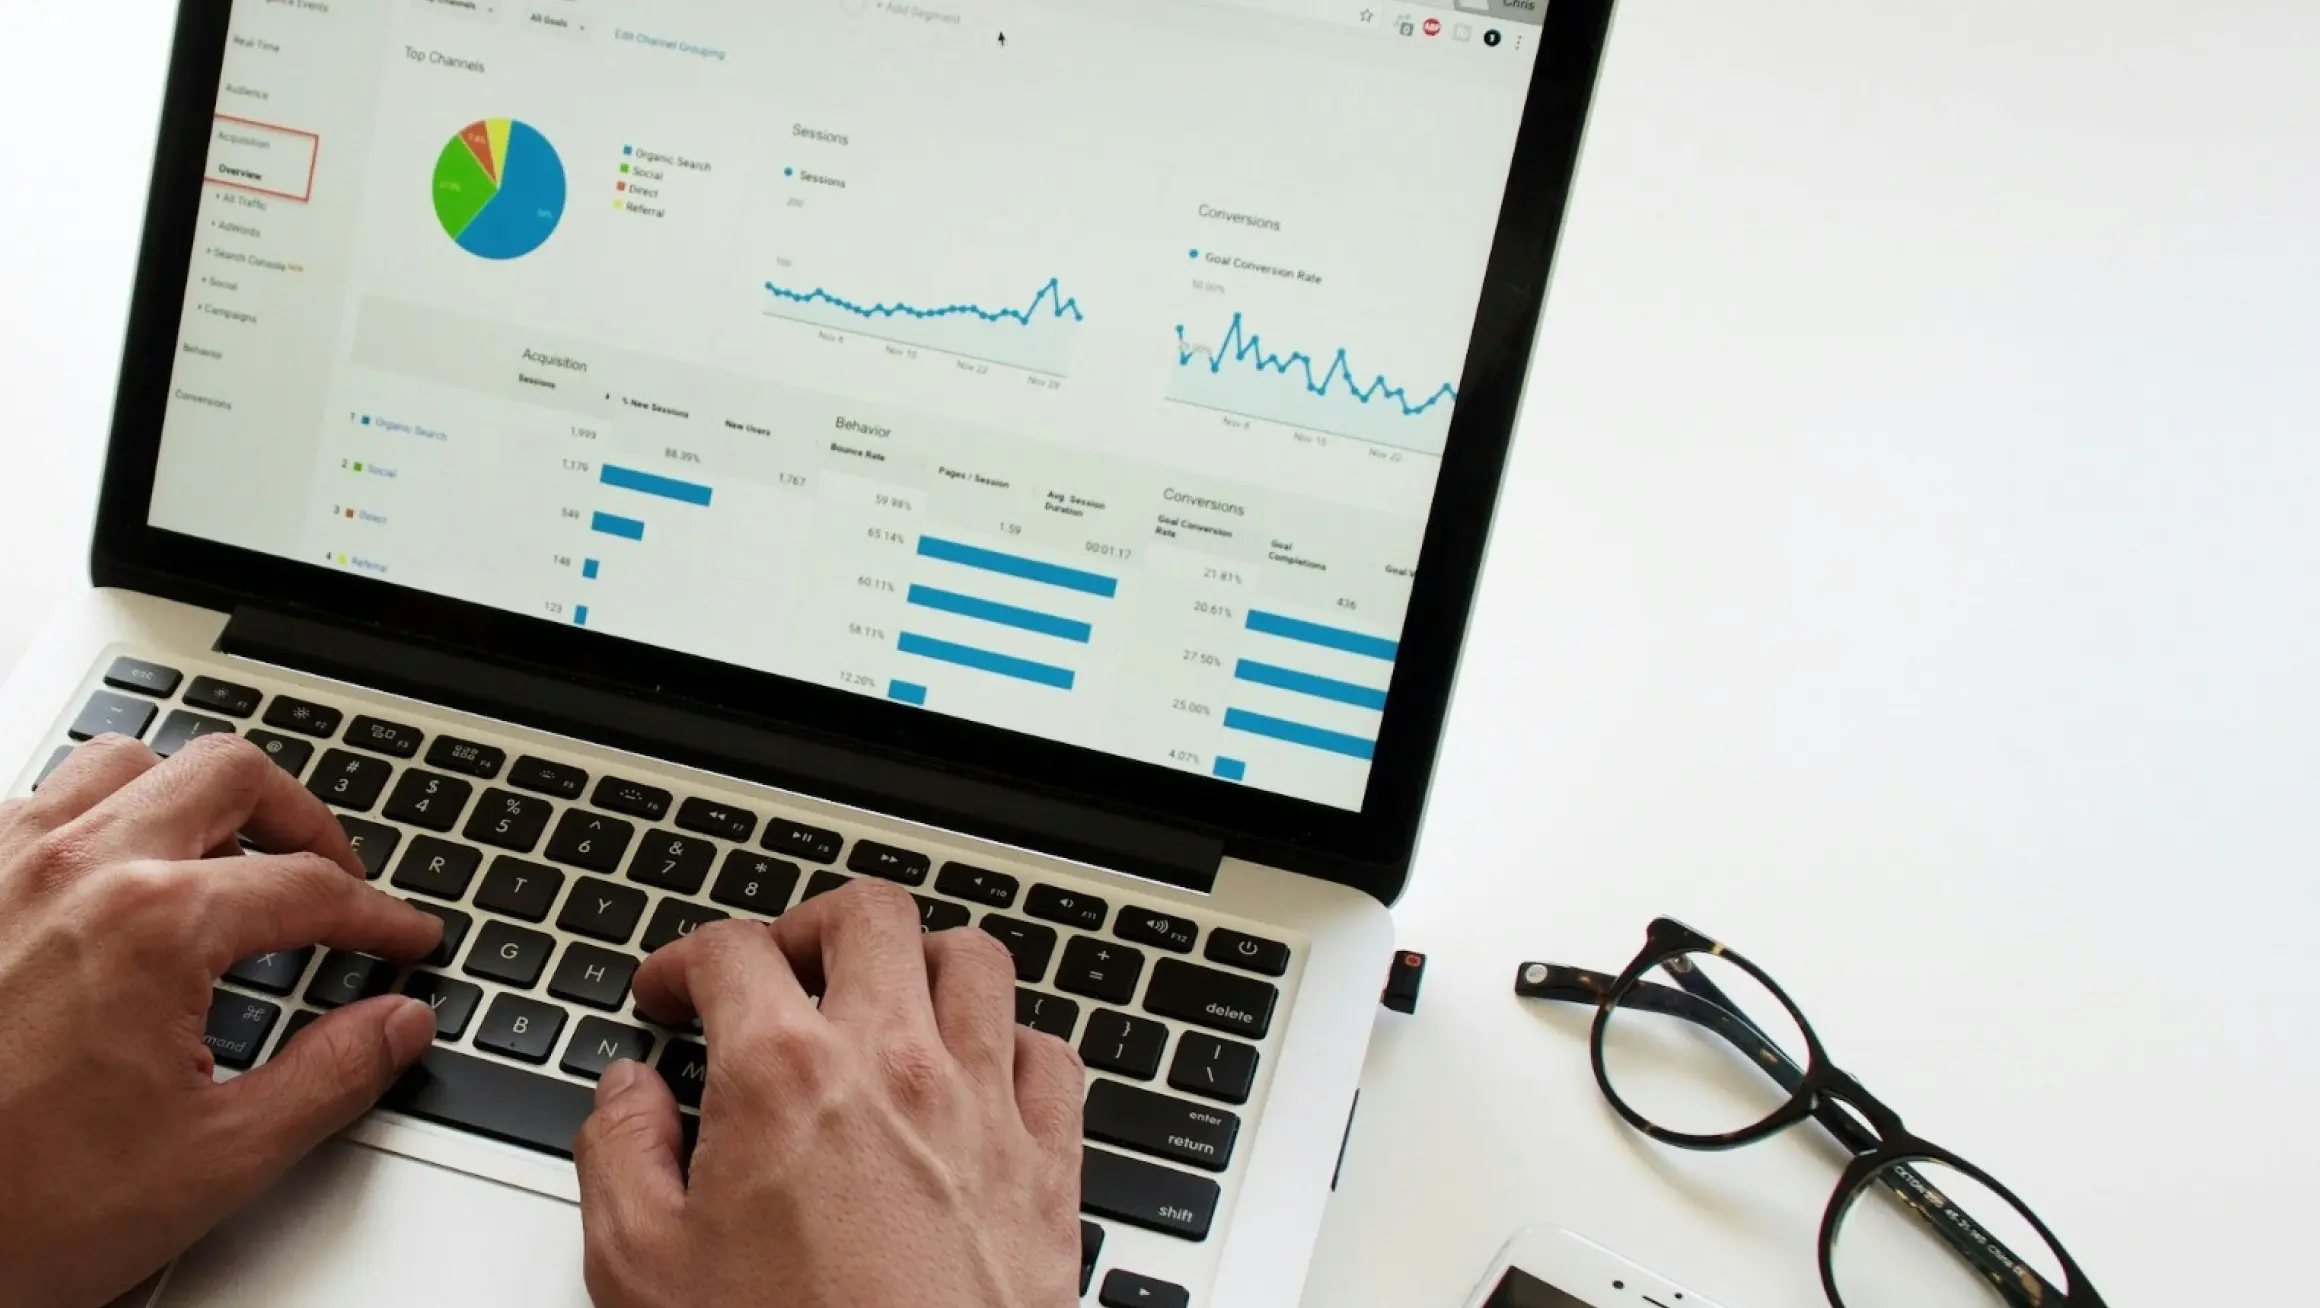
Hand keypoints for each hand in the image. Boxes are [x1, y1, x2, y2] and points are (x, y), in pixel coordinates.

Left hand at [0, 734, 444, 1307]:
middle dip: (303, 821)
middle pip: (229, 774)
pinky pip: (37, 805)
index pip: (309, 886)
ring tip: (226, 859)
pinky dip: (96, 823)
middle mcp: (71, 870)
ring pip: (126, 764)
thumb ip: (330, 1078)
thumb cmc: (17, 1211)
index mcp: (151, 926)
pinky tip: (114, 884)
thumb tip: (397, 1025)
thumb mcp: (213, 1160)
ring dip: (192, 801)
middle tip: (333, 878)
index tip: (403, 939)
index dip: (378, 915)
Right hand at [577, 880, 1084, 1307]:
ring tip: (884, 998)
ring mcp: (984, 1107)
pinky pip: (1052, 1054)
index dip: (685, 959)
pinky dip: (1014, 1043)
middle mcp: (895, 1065)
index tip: (672, 993)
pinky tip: (978, 1072)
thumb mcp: (641, 1269)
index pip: (732, 951)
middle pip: (870, 916)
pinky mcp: (1048, 1165)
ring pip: (975, 961)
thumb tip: (627, 1093)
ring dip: (922, 962)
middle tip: (780, 971)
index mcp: (785, 1076)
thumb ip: (619, 1155)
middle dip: (811, 927)